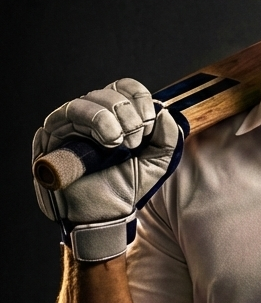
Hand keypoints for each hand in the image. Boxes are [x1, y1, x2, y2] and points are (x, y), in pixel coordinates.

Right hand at [32, 78, 182, 261]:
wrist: (102, 215)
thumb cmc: (125, 186)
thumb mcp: (158, 161)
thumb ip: (167, 136)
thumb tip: (163, 111)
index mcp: (115, 117)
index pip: (125, 88)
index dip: (140, 98)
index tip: (150, 124)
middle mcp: (91, 116)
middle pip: (110, 92)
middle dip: (130, 115)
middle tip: (134, 142)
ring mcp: (69, 124)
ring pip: (90, 99)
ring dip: (112, 119)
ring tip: (120, 144)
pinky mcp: (51, 134)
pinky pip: (71, 113)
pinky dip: (96, 122)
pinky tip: (107, 143)